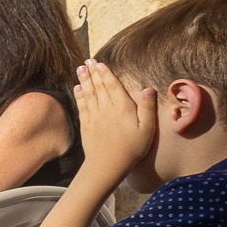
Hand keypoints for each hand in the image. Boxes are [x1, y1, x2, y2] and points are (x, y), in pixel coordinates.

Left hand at [71, 60, 157, 185]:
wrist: (107, 165)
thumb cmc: (132, 148)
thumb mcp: (147, 129)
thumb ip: (147, 108)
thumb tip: (148, 89)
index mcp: (122, 107)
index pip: (113, 86)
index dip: (106, 73)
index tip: (100, 63)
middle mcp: (106, 109)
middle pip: (98, 87)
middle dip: (93, 73)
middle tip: (87, 61)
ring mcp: (94, 117)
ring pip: (88, 94)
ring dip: (84, 81)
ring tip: (80, 69)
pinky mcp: (86, 126)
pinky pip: (82, 106)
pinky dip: (79, 96)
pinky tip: (77, 89)